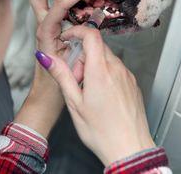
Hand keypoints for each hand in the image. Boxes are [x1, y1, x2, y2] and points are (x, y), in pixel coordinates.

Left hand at [14, 0, 90, 136]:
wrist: (46, 97)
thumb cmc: (55, 86)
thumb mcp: (70, 69)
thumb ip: (80, 52)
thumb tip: (90, 30)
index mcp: (45, 34)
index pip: (56, 5)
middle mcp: (44, 25)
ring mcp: (48, 25)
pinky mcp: (55, 28)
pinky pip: (62, 7)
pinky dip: (75, 2)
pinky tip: (91, 8)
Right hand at [40, 25, 155, 164]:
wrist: (129, 148)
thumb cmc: (102, 131)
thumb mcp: (74, 103)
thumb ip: (62, 76)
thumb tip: (47, 57)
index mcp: (100, 71)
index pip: (91, 35)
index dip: (77, 32)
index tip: (68, 39)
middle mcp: (117, 69)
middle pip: (97, 48)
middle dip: (83, 58)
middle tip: (76, 81)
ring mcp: (127, 75)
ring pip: (107, 59)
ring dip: (94, 67)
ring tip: (89, 93)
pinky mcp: (133, 83)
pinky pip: (117, 70)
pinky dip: (106, 75)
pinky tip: (102, 96)